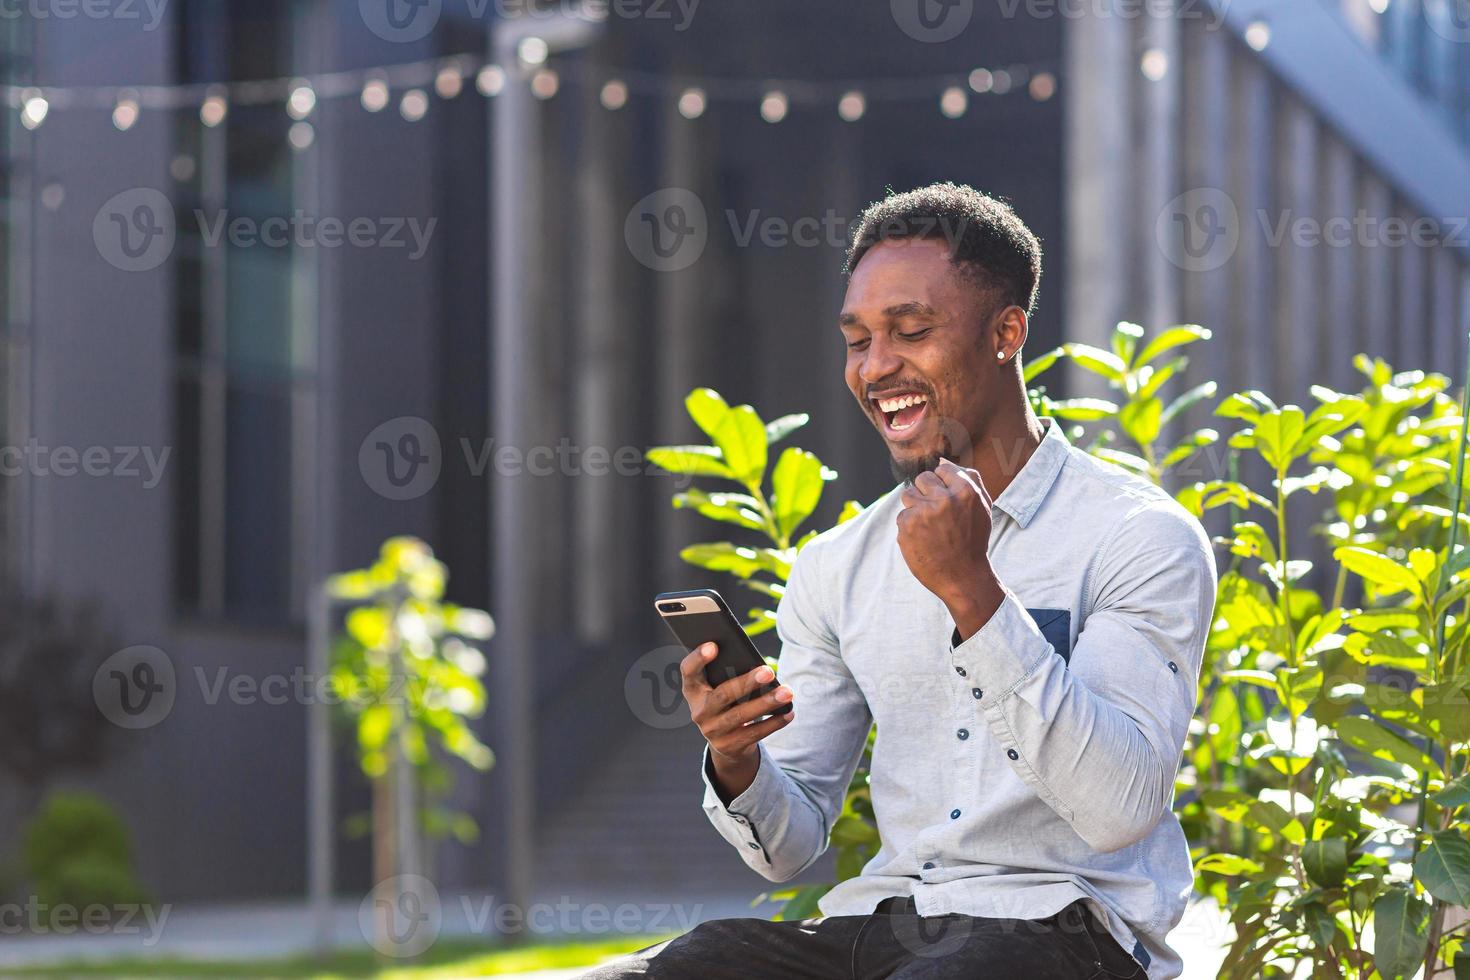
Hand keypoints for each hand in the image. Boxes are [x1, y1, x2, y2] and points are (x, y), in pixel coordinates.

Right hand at [680, 643, 793, 799]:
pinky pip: (754, 733)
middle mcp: (699, 711)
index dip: (698, 658)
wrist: (727, 744)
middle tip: (768, 671)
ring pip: (741, 715)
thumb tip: (759, 668)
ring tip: (787, 692)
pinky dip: (774, 723)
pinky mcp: (729, 747)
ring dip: (766, 703)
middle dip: (747, 682)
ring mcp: (712, 731)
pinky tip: (789, 712)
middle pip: (722, 695)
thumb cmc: (728, 703)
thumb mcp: (720, 689)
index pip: (688, 671)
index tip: (713, 645)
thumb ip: (729, 675)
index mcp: (694, 690)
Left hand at [896, 458, 1005, 638]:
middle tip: (937, 516)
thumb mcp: (982, 507)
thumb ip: (968, 479)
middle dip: (927, 494)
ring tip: (930, 527)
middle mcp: (945, 499)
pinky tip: (923, 540)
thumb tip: (943, 459)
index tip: (946, 500)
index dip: (943, 485)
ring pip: (908, 495)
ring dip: (916, 508)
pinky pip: (902, 515)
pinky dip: (910, 527)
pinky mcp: (907, 526)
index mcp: (966, 491)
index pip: (942, 469)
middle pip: (923, 479)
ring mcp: (924, 512)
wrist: (963, 577)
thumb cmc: (973, 540)